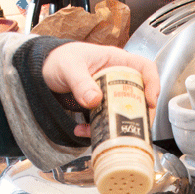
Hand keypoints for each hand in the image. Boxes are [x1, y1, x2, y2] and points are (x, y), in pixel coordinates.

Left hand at [42, 42, 159, 136]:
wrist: (42, 70)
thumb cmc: (58, 59)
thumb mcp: (69, 67)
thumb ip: (80, 82)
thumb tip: (95, 100)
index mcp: (116, 61)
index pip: (145, 68)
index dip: (152, 84)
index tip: (149, 101)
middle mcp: (117, 78)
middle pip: (140, 95)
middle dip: (139, 113)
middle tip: (134, 126)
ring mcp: (108, 94)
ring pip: (123, 112)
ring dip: (117, 126)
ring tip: (105, 134)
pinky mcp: (98, 108)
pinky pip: (105, 121)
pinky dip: (96, 130)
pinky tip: (83, 131)